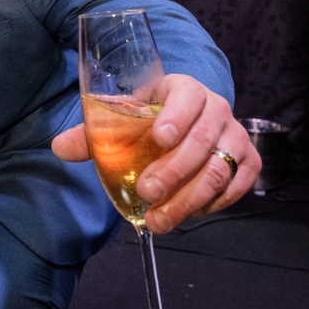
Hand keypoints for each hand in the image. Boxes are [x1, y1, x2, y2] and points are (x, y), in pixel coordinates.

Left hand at [53, 74, 259, 232]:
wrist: (184, 125)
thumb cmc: (149, 120)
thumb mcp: (122, 121)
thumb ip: (93, 134)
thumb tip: (60, 147)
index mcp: (184, 89)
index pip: (186, 96)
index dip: (176, 116)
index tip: (159, 138)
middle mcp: (217, 109)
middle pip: (202, 140)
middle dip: (174, 171)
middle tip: (147, 191)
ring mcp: (236, 136)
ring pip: (219, 169)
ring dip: (188, 198)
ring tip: (159, 219)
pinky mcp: (248, 161)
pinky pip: (236, 186)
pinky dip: (212, 203)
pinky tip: (187, 213)